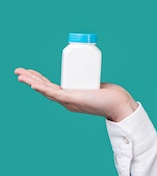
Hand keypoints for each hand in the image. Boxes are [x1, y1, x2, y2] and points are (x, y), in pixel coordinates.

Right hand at [14, 67, 137, 121]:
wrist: (120, 104)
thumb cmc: (111, 96)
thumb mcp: (94, 87)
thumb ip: (90, 84)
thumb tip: (90, 76)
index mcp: (70, 98)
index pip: (50, 88)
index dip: (38, 80)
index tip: (30, 72)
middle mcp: (68, 101)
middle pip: (45, 89)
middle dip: (30, 79)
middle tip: (17, 71)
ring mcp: (70, 101)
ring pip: (46, 91)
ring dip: (32, 82)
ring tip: (19, 75)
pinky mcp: (75, 99)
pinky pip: (56, 94)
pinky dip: (44, 89)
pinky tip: (34, 85)